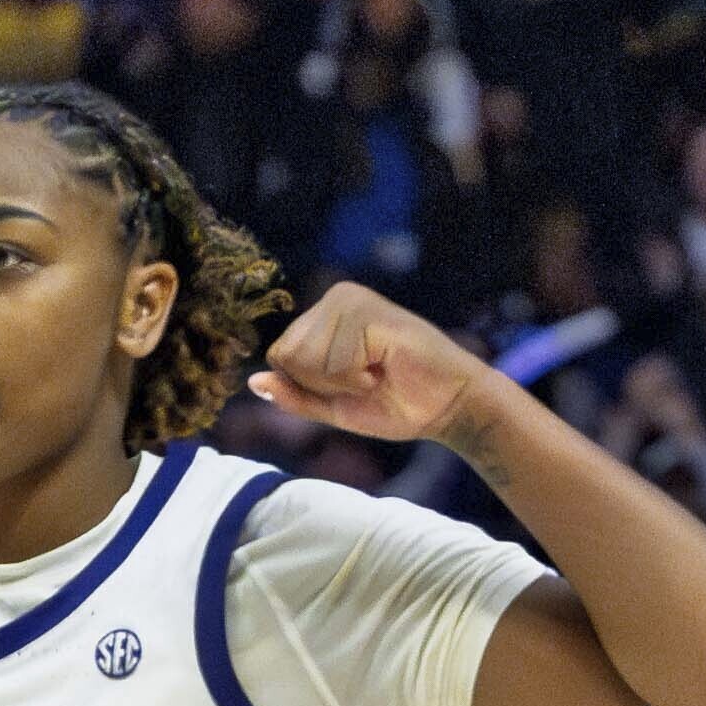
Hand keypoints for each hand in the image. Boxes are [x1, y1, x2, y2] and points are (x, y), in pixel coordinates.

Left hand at [257, 280, 482, 443]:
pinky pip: (335, 362)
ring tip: (377, 372)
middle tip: (367, 379)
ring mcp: (352, 300)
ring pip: (306, 359)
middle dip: (323, 384)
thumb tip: (253, 381)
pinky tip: (387, 366)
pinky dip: (358, 379)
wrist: (451, 407)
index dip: (311, 387)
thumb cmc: (397, 404)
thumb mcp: (334, 407)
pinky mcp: (369, 311)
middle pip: (286, 356)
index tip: (352, 384)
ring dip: (343, 383)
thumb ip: (295, 394)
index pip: (278, 357)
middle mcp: (334, 297)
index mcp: (322, 315)